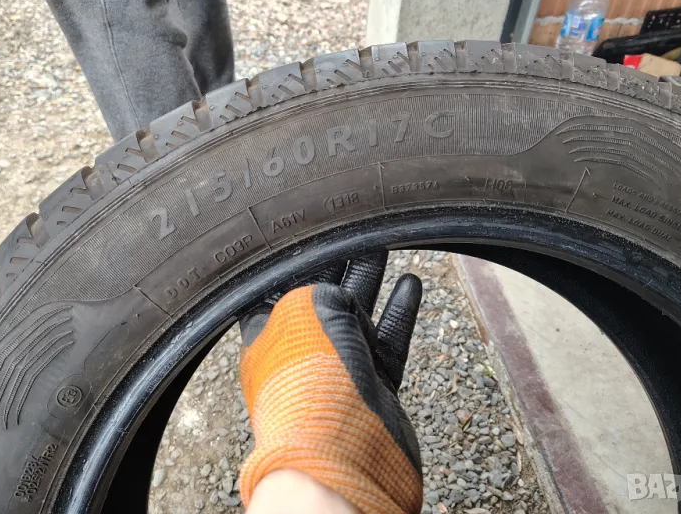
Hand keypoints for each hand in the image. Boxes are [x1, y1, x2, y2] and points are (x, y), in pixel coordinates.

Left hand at [238, 253, 423, 513]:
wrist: (343, 452)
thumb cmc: (309, 381)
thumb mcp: (305, 311)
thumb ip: (320, 291)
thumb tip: (341, 295)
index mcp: (268, 333)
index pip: (277, 285)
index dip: (295, 257)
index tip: (310, 228)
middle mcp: (301, 349)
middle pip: (322, 293)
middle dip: (338, 260)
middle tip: (355, 227)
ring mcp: (338, 367)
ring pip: (358, 311)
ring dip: (371, 277)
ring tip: (384, 241)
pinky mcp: (373, 383)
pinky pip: (389, 338)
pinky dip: (400, 310)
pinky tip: (411, 283)